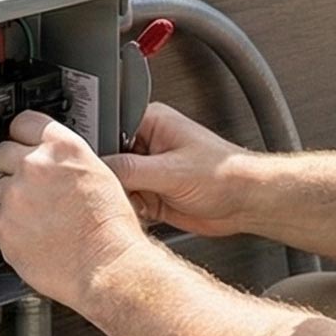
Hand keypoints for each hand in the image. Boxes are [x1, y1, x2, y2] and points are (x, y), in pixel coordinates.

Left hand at [0, 110, 148, 311]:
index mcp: (63, 147)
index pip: (24, 122)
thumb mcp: (100, 174)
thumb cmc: (111, 226)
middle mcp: (36, 166)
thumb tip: (53, 159)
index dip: (23, 134)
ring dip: (12, 199)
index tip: (22, 141)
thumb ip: (68, 160)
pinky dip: (9, 227)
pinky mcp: (3, 227)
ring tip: (39, 216)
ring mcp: (16, 196)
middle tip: (32, 186)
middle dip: (13, 166)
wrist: (107, 264)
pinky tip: (33, 234)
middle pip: (2, 152)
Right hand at [102, 103, 251, 237]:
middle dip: (107, 178)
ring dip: (117, 197)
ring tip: (131, 203)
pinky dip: (127, 211)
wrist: (246, 203)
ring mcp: (147, 170)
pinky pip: (125, 203)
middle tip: (114, 190)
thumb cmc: (224, 174)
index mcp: (150, 121)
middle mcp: (145, 144)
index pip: (107, 129)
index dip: (95, 149)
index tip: (90, 168)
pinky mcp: (150, 194)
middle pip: (106, 159)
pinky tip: (138, 214)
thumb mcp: (171, 170)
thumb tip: (97, 168)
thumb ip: (130, 169)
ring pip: (113, 184)